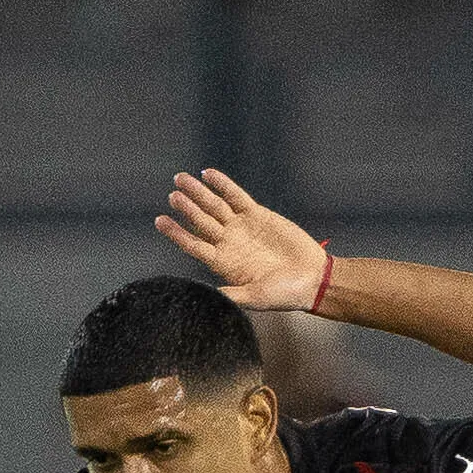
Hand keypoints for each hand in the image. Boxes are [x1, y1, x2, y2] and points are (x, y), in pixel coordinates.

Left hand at [155, 169, 329, 310]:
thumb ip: (232, 295)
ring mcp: (241, 227)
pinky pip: (236, 196)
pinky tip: (208, 174)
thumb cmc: (284, 294)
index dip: (177, 233)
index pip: (193, 245)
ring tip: (181, 179)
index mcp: (223, 263)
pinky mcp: (257, 215)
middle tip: (172, 195)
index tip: (160, 221)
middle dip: (186, 208)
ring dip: (198, 193)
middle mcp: (228, 243)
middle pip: (201, 222)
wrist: (312, 278)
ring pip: (214, 206)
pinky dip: (223, 185)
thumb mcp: (255, 298)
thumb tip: (209, 297)